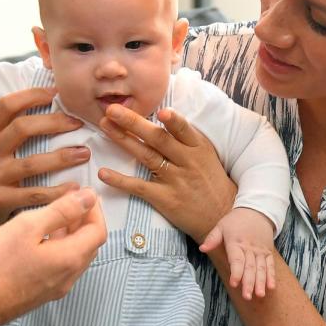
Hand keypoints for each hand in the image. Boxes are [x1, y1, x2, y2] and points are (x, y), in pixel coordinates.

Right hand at [0, 87, 89, 254]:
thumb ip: (11, 130)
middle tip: (78, 123)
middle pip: (22, 128)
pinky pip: (35, 193)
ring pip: (32, 163)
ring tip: (84, 153)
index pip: (7, 105)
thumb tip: (49, 102)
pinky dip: (58, 191)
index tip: (56, 93)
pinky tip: (74, 188)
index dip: (32, 95)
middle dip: (54, 122)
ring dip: (62, 157)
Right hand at [0, 187, 106, 325]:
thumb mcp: (28, 226)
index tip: (83, 193)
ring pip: (75, 256)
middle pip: (90, 244)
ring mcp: (56, 288)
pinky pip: (61, 266)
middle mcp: (69, 277)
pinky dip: (59, 247)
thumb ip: (61, 210)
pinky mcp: (42, 292)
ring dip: (72, 233)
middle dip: (85, 220)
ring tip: (54, 214)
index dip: (94, 210)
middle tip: (70, 200)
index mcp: (70, 258)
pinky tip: (40, 237)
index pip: (98, 231)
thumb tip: (88, 197)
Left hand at [96, 105, 235, 243]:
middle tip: (112, 109)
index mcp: (198, 147)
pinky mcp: (165, 199)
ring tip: (105, 126)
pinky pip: (139, 187)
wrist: (222, 216)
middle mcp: (187, 161)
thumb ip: (186, 138)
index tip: (160, 110)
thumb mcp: (206, 155)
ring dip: (123, 140)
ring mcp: (175, 180)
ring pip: (146, 156)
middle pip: (158, 139)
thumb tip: (162, 114)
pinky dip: (120, 180)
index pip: (184, 130)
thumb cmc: (210, 180)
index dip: (173, 121)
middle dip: (134, 122)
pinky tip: (103, 173)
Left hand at [199, 207, 276, 299]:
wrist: (256, 211)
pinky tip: (271, 287)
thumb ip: (212, 239)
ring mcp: (260, 251)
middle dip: (249, 283)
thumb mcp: (221, 226)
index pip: (237, 259)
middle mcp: (249, 248)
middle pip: (250, 267)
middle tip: (247, 296)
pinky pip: (270, 265)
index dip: (236, 272)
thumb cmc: (235, 220)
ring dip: (260, 282)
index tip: (234, 284)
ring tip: (260, 295)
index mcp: (236, 242)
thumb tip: (202, 249)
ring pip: (261, 268)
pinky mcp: (267, 252)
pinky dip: (271, 276)